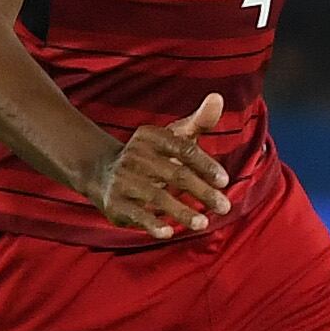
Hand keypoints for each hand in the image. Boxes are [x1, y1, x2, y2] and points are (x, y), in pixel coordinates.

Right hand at [89, 93, 231, 238]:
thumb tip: (218, 97)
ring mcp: (123, 179)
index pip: (184, 149)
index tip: (225, 181)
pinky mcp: (114, 202)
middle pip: (175, 174)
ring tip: (204, 223)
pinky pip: (135, 214)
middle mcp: (135, 156)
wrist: (104, 172)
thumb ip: (199, 121)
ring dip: (181, 211)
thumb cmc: (153, 155)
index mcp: (152, 137)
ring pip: (157, 196)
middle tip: (225, 207)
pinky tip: (169, 233)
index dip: (205, 165)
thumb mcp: (174, 136)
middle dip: (202, 192)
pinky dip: (151, 224)